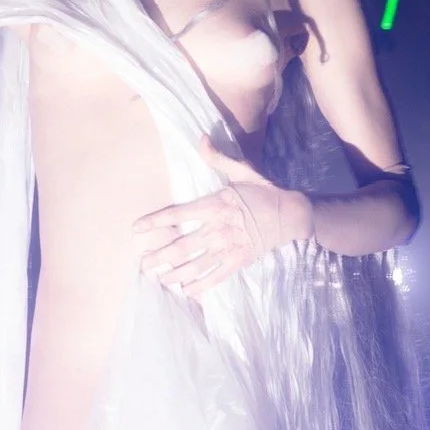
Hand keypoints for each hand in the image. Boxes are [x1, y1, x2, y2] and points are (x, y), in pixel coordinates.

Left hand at [134, 137, 311, 299]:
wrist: (292, 214)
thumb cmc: (264, 191)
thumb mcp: (241, 171)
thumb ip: (217, 159)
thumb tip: (201, 138)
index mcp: (215, 205)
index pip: (178, 214)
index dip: (155, 222)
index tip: (136, 229)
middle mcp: (218, 229)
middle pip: (181, 246)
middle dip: (159, 256)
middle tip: (143, 263)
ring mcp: (228, 248)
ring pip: (194, 265)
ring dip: (174, 274)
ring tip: (159, 278)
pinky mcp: (239, 262)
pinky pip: (215, 277)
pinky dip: (200, 286)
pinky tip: (186, 291)